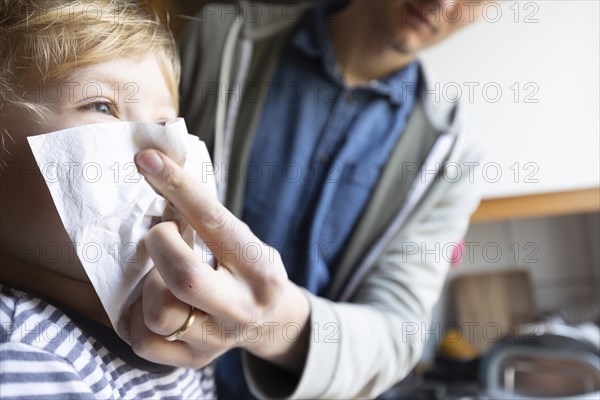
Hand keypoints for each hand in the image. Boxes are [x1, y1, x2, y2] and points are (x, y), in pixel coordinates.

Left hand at [121, 149, 309, 373]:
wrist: (268, 320)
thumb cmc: (246, 268)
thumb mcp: (242, 239)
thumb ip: (207, 218)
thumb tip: (157, 168)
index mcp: (259, 269)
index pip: (214, 222)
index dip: (178, 187)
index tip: (148, 159)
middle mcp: (243, 307)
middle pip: (185, 278)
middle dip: (159, 245)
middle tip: (160, 234)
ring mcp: (217, 339)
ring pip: (160, 314)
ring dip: (149, 285)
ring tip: (160, 274)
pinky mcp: (193, 360)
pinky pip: (144, 341)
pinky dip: (136, 315)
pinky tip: (151, 299)